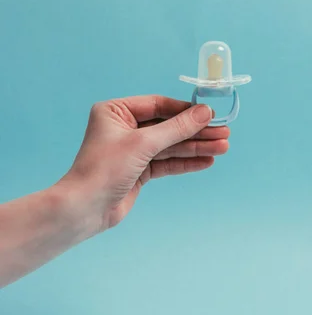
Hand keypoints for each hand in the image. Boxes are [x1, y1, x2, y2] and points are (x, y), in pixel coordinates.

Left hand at [62, 95, 229, 231]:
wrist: (85, 209)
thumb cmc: (105, 169)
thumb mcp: (143, 144)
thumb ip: (176, 128)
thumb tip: (205, 113)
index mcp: (116, 111)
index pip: (158, 105)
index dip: (186, 110)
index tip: (211, 114)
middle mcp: (124, 128)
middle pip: (168, 126)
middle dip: (196, 131)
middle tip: (224, 133)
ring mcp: (132, 150)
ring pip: (170, 145)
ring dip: (196, 147)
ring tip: (223, 148)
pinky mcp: (138, 170)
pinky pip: (167, 162)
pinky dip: (186, 162)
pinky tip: (207, 161)